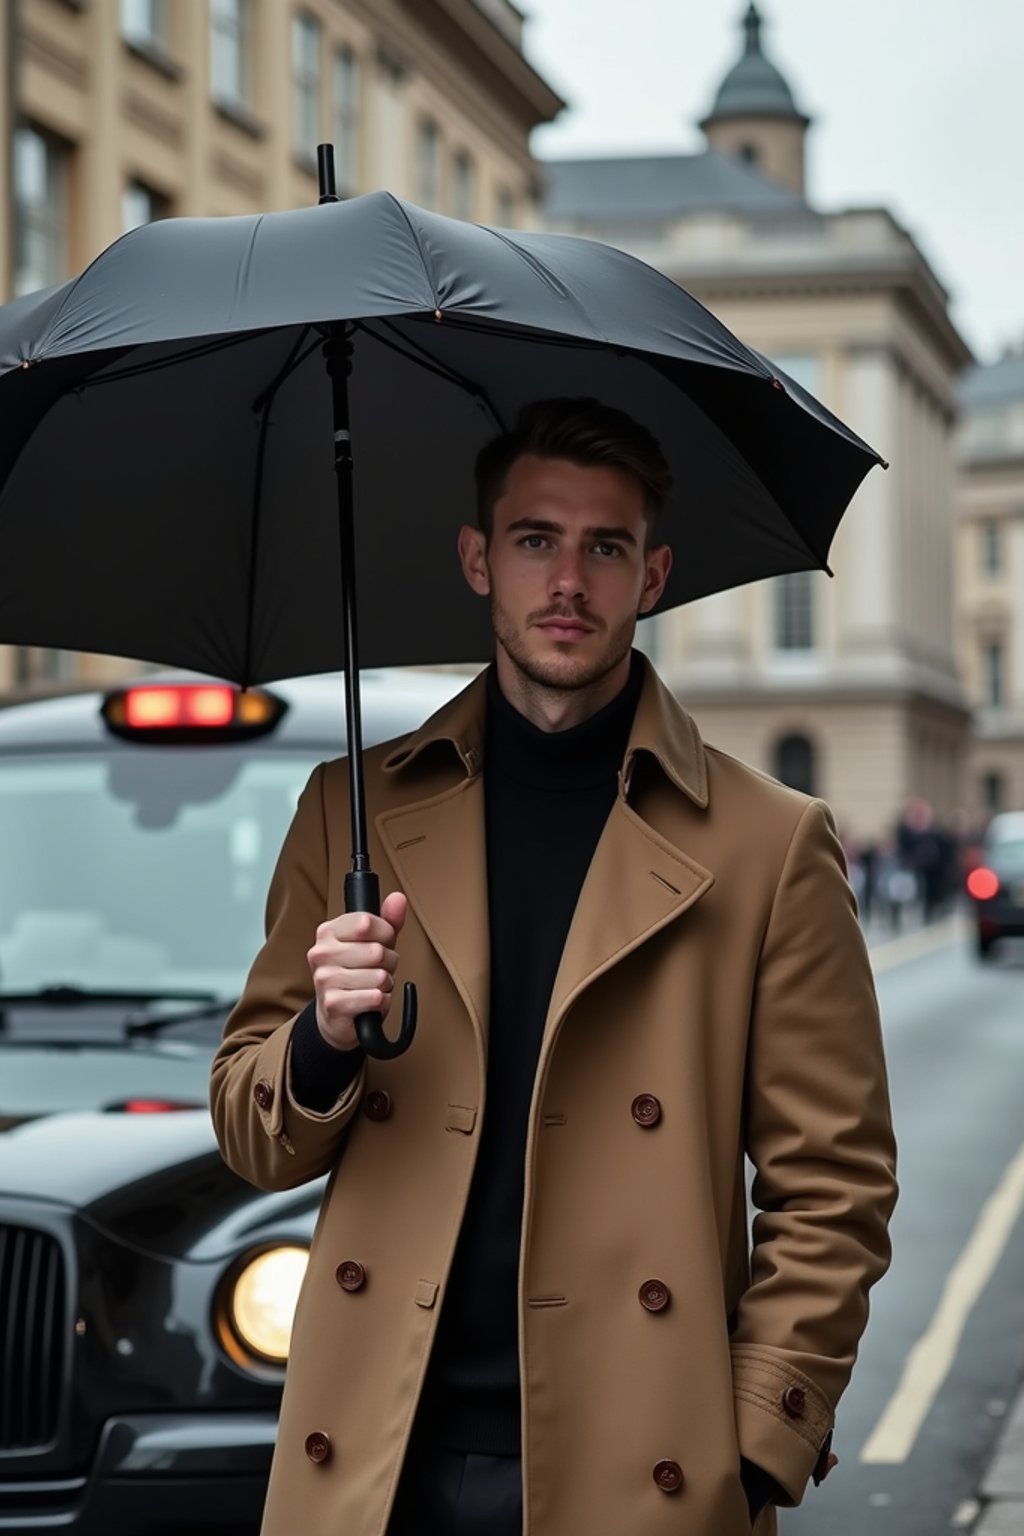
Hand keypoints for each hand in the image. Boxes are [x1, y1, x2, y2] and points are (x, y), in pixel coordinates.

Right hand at [306, 892, 407, 1050]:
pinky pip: (376, 998)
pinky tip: (370, 1002)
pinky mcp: (333, 1004)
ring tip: (372, 986)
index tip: (381, 942)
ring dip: (385, 984)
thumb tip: (398, 898)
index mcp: (328, 932)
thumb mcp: (374, 943)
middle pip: (377, 951)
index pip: (367, 922)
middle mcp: (321, 953)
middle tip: (376, 969)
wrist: (337, 1015)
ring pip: (380, 976)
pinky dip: (382, 1002)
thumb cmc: (357, 974)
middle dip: (388, 963)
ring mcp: (324, 979)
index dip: (385, 934)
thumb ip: (388, 920)